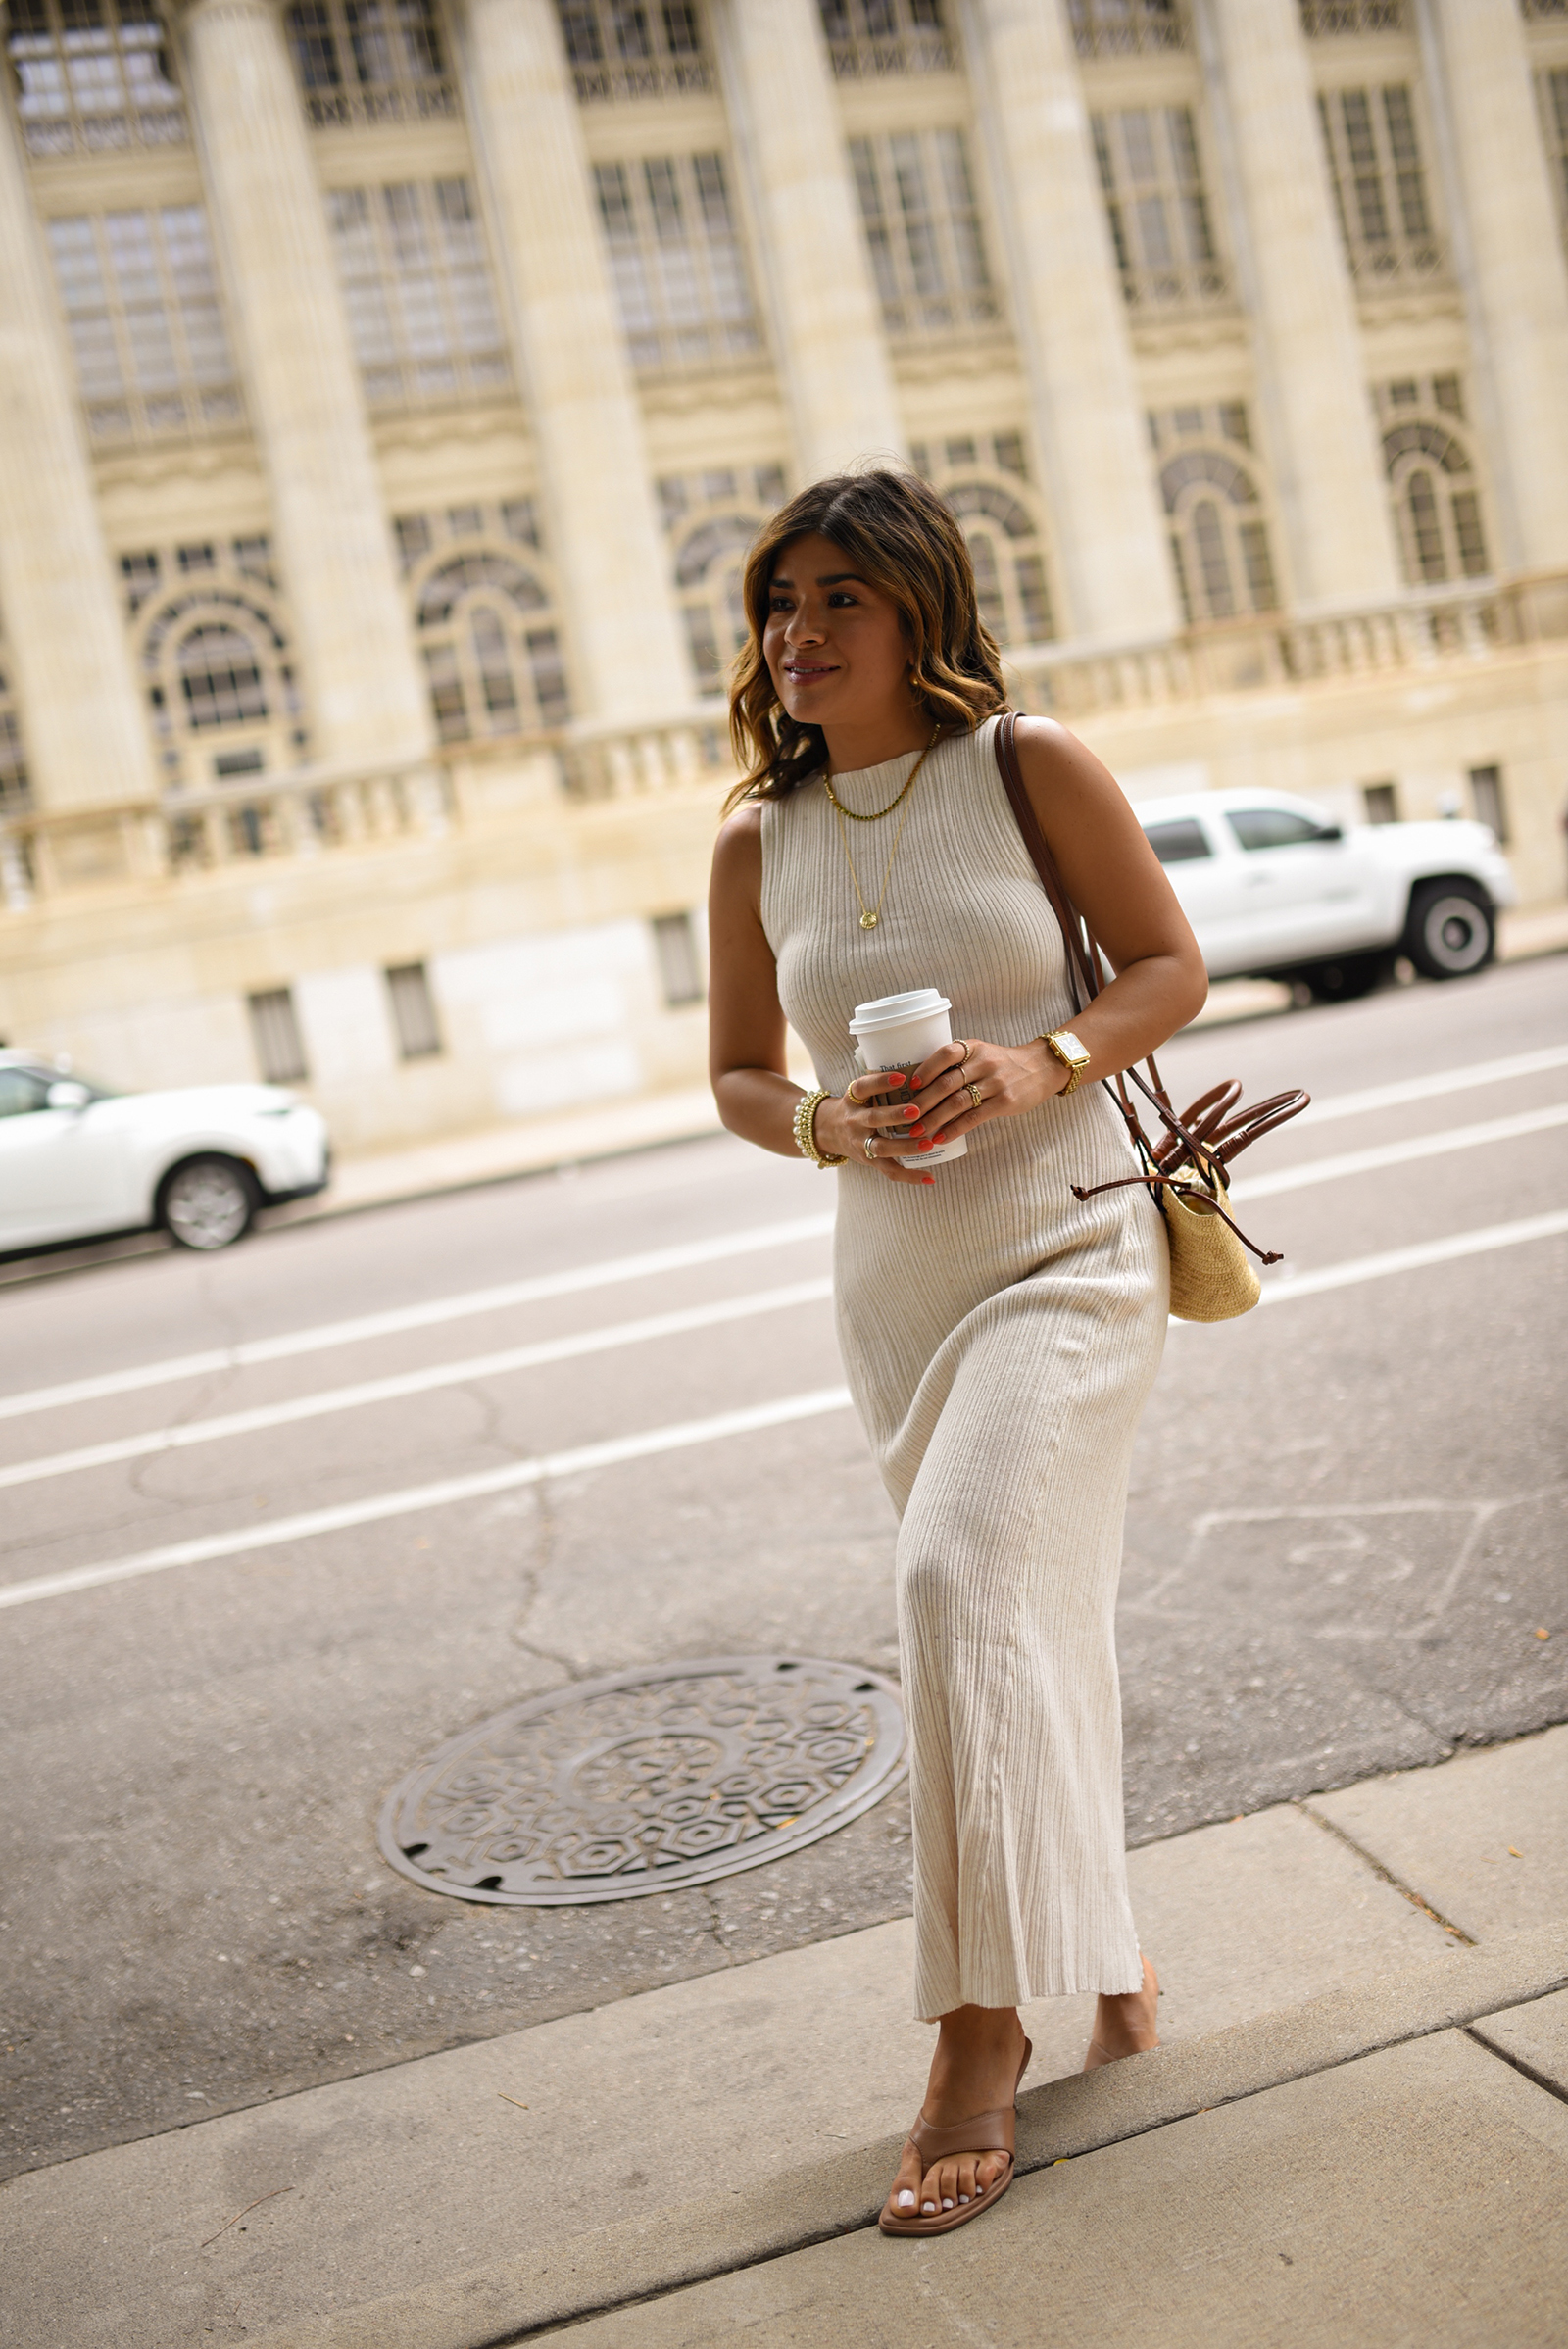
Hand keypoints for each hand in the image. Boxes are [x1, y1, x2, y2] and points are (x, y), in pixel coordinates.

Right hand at [812, 1072, 936, 1184]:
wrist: (826, 1131)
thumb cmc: (856, 1105)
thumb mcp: (859, 1090)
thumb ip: (882, 1082)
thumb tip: (921, 1062)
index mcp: (852, 1099)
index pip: (862, 1087)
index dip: (880, 1081)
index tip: (901, 1076)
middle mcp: (854, 1121)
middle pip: (874, 1118)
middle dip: (895, 1115)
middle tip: (917, 1110)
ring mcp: (860, 1143)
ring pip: (882, 1147)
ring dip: (906, 1146)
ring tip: (928, 1143)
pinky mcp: (869, 1161)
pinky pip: (889, 1170)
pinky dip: (909, 1175)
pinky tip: (930, 1176)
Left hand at [907, 1036, 1069, 1148]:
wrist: (1041, 1068)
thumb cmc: (1002, 1064)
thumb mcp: (980, 1053)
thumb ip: (956, 1064)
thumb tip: (919, 1086)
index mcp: (973, 1048)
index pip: (944, 1054)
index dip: (925, 1070)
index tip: (909, 1087)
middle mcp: (983, 1063)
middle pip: (946, 1083)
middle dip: (922, 1103)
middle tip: (904, 1118)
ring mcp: (995, 1083)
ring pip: (957, 1103)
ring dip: (934, 1119)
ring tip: (918, 1132)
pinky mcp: (1004, 1102)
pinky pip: (974, 1117)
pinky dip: (955, 1129)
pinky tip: (941, 1138)